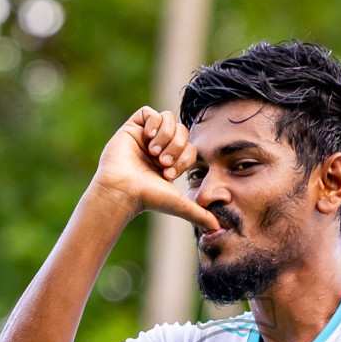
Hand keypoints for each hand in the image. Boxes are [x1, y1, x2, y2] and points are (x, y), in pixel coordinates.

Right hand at [91, 107, 218, 231]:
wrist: (123, 190)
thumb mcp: (180, 205)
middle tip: (162, 162)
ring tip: (153, 151)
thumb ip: (199, 215)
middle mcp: (159, 147)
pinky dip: (153, 122)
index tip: (169, 174)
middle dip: (176, 147)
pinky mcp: (132, 128)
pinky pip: (149, 112)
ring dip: (166, 135)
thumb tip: (217, 229)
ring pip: (168, 118)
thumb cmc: (147, 198)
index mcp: (170, 162)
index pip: (190, 147)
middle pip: (182, 130)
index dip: (185, 157)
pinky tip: (147, 137)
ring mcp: (145, 136)